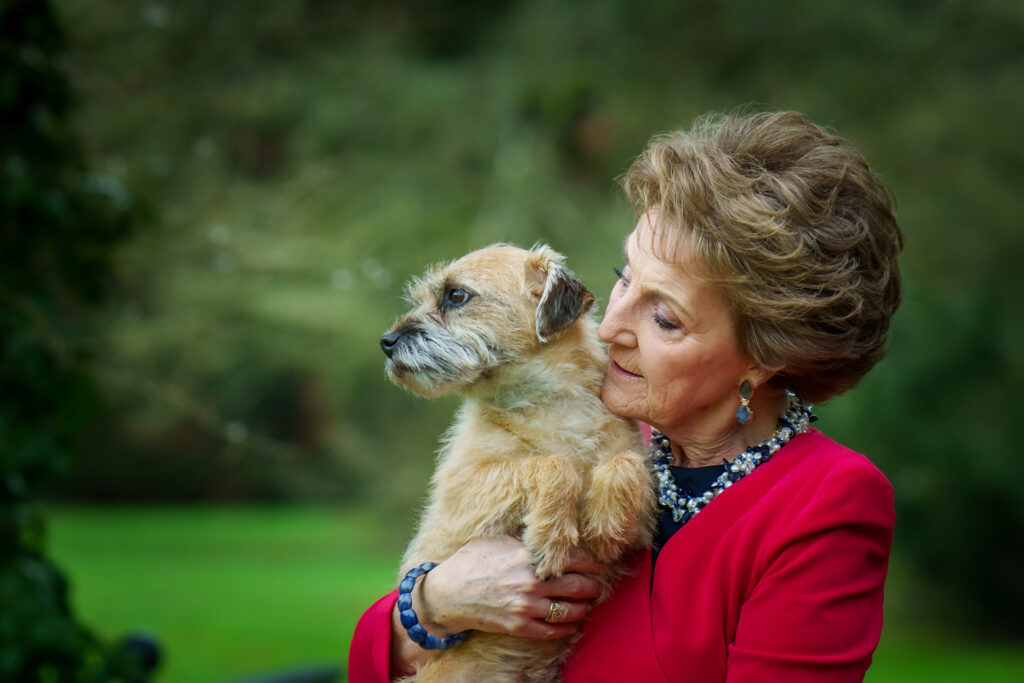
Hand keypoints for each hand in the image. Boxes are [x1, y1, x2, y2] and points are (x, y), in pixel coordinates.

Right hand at [415, 536, 602, 639]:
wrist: (447, 593)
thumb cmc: (471, 560)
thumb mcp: (498, 540)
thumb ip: (525, 539)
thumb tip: (547, 533)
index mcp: (528, 556)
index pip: (574, 559)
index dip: (590, 563)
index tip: (595, 566)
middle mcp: (532, 582)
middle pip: (579, 585)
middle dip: (593, 586)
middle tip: (597, 586)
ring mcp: (526, 606)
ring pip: (570, 610)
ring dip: (585, 608)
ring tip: (589, 605)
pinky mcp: (519, 626)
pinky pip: (552, 630)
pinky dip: (566, 628)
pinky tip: (572, 625)